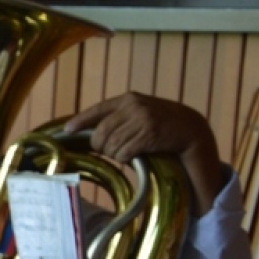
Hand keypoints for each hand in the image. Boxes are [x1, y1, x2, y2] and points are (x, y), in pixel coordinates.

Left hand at [65, 92, 226, 212]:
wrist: (192, 129)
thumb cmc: (161, 124)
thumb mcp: (139, 114)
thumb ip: (118, 119)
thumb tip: (88, 134)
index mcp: (127, 99)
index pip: (97, 110)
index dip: (80, 121)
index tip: (67, 130)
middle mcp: (133, 106)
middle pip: (100, 133)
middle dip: (100, 147)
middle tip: (109, 151)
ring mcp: (142, 119)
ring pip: (111, 145)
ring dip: (114, 155)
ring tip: (126, 153)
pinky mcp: (150, 134)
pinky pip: (124, 153)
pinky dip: (125, 159)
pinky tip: (134, 156)